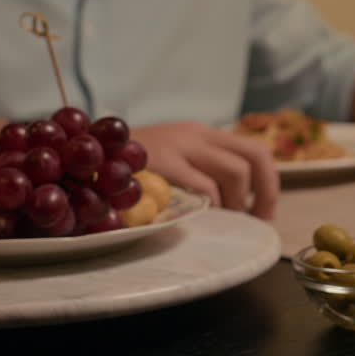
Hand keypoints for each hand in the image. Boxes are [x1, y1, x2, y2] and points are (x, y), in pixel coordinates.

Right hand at [132, 121, 278, 219]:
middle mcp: (196, 135)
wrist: (86, 155)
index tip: (264, 211)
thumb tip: (237, 207)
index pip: (254, 151)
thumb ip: (201, 173)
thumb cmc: (130, 171)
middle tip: (258, 220)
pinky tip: (203, 219)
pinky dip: (213, 207)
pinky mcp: (164, 162)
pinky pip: (205, 187)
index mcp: (202, 134)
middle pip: (255, 157)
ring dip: (238, 203)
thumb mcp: (171, 161)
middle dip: (266, 192)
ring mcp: (180, 145)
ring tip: (222, 220)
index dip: (269, 183)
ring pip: (236, 171)